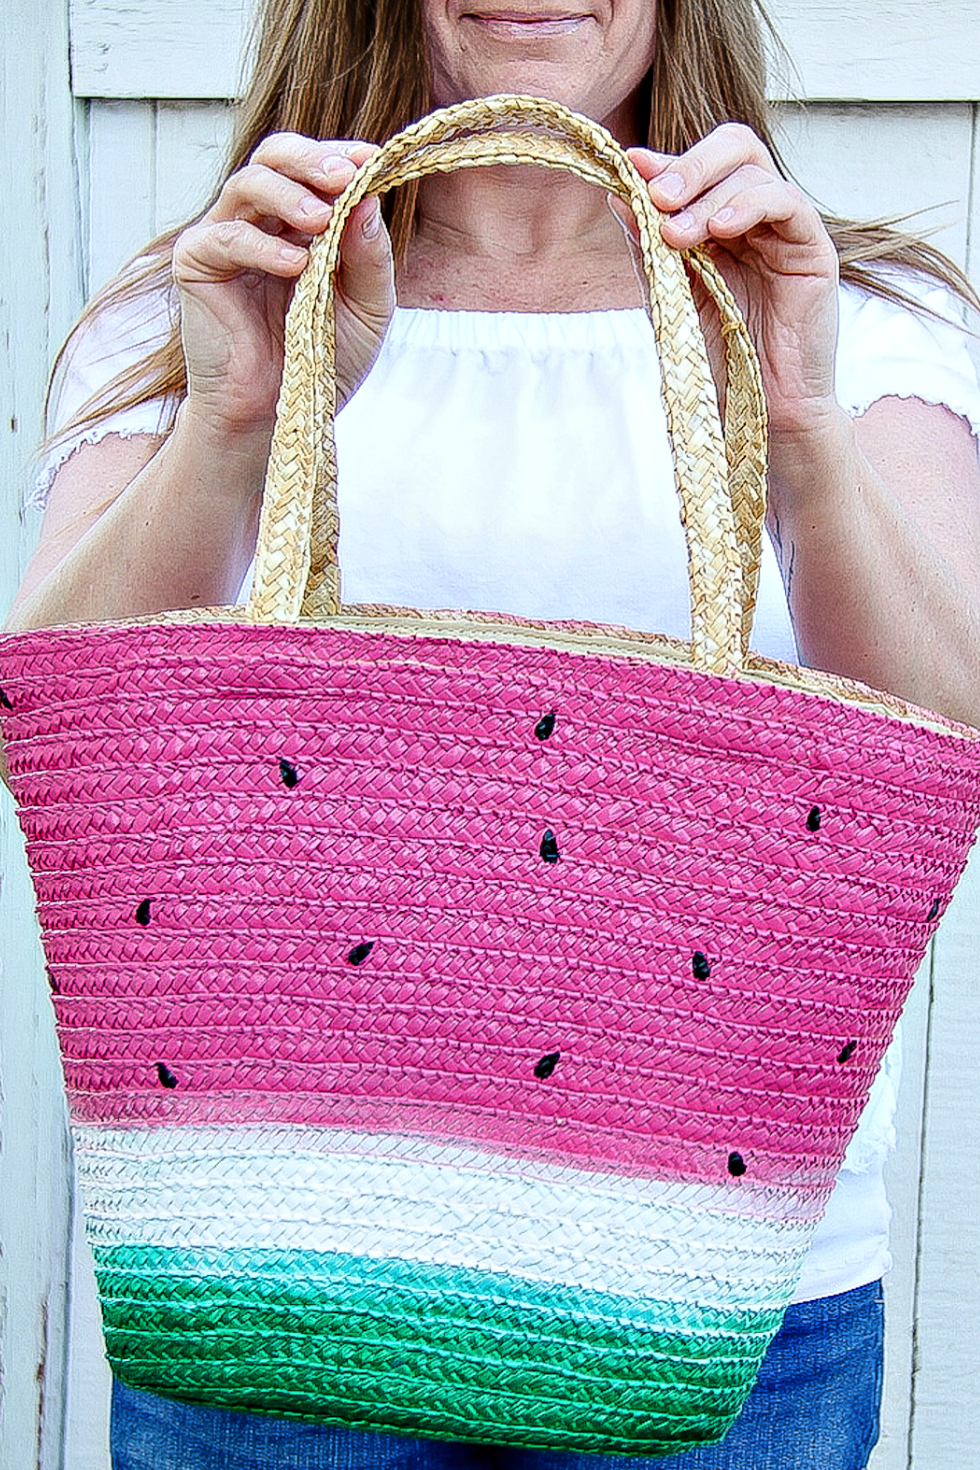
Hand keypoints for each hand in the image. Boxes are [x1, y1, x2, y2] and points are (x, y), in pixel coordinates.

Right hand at [172, 132, 395, 436]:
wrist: (280, 412)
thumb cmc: (323, 360)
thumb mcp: (366, 308)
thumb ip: (370, 257)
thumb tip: (369, 198)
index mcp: (299, 223)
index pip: (313, 169)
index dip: (341, 155)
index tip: (376, 158)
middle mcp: (260, 221)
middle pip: (274, 157)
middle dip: (312, 160)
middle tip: (344, 175)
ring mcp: (225, 238)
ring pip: (247, 184)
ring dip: (288, 194)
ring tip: (321, 219)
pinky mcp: (197, 265)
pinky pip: (226, 237)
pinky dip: (263, 246)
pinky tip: (295, 265)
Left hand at [625, 125, 841, 441]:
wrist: (760, 409)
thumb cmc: (718, 359)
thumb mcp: (671, 295)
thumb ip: (648, 247)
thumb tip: (617, 193)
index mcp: (720, 222)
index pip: (699, 168)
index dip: (665, 161)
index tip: (628, 165)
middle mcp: (754, 217)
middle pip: (733, 149)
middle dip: (689, 166)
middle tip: (657, 194)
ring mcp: (785, 230)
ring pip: (754, 172)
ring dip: (708, 194)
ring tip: (677, 234)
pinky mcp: (813, 249)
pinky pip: (786, 203)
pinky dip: (750, 205)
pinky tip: (721, 230)